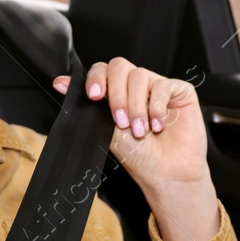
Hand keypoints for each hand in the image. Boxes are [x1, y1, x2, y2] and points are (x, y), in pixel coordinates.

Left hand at [52, 57, 219, 240]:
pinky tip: (158, 125)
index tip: (94, 96)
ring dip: (137, 106)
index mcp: (117, 92)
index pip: (103, 70)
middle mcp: (136, 86)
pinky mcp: (179, 91)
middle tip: (120, 121)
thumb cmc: (140, 156)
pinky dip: (157, 107)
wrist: (167, 174)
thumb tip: (60, 82)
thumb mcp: (108, 131)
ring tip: (140, 130)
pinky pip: (164, 85)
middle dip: (116, 94)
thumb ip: (89, 106)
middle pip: (120, 66)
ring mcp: (157, 86)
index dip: (96, 78)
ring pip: (140, 75)